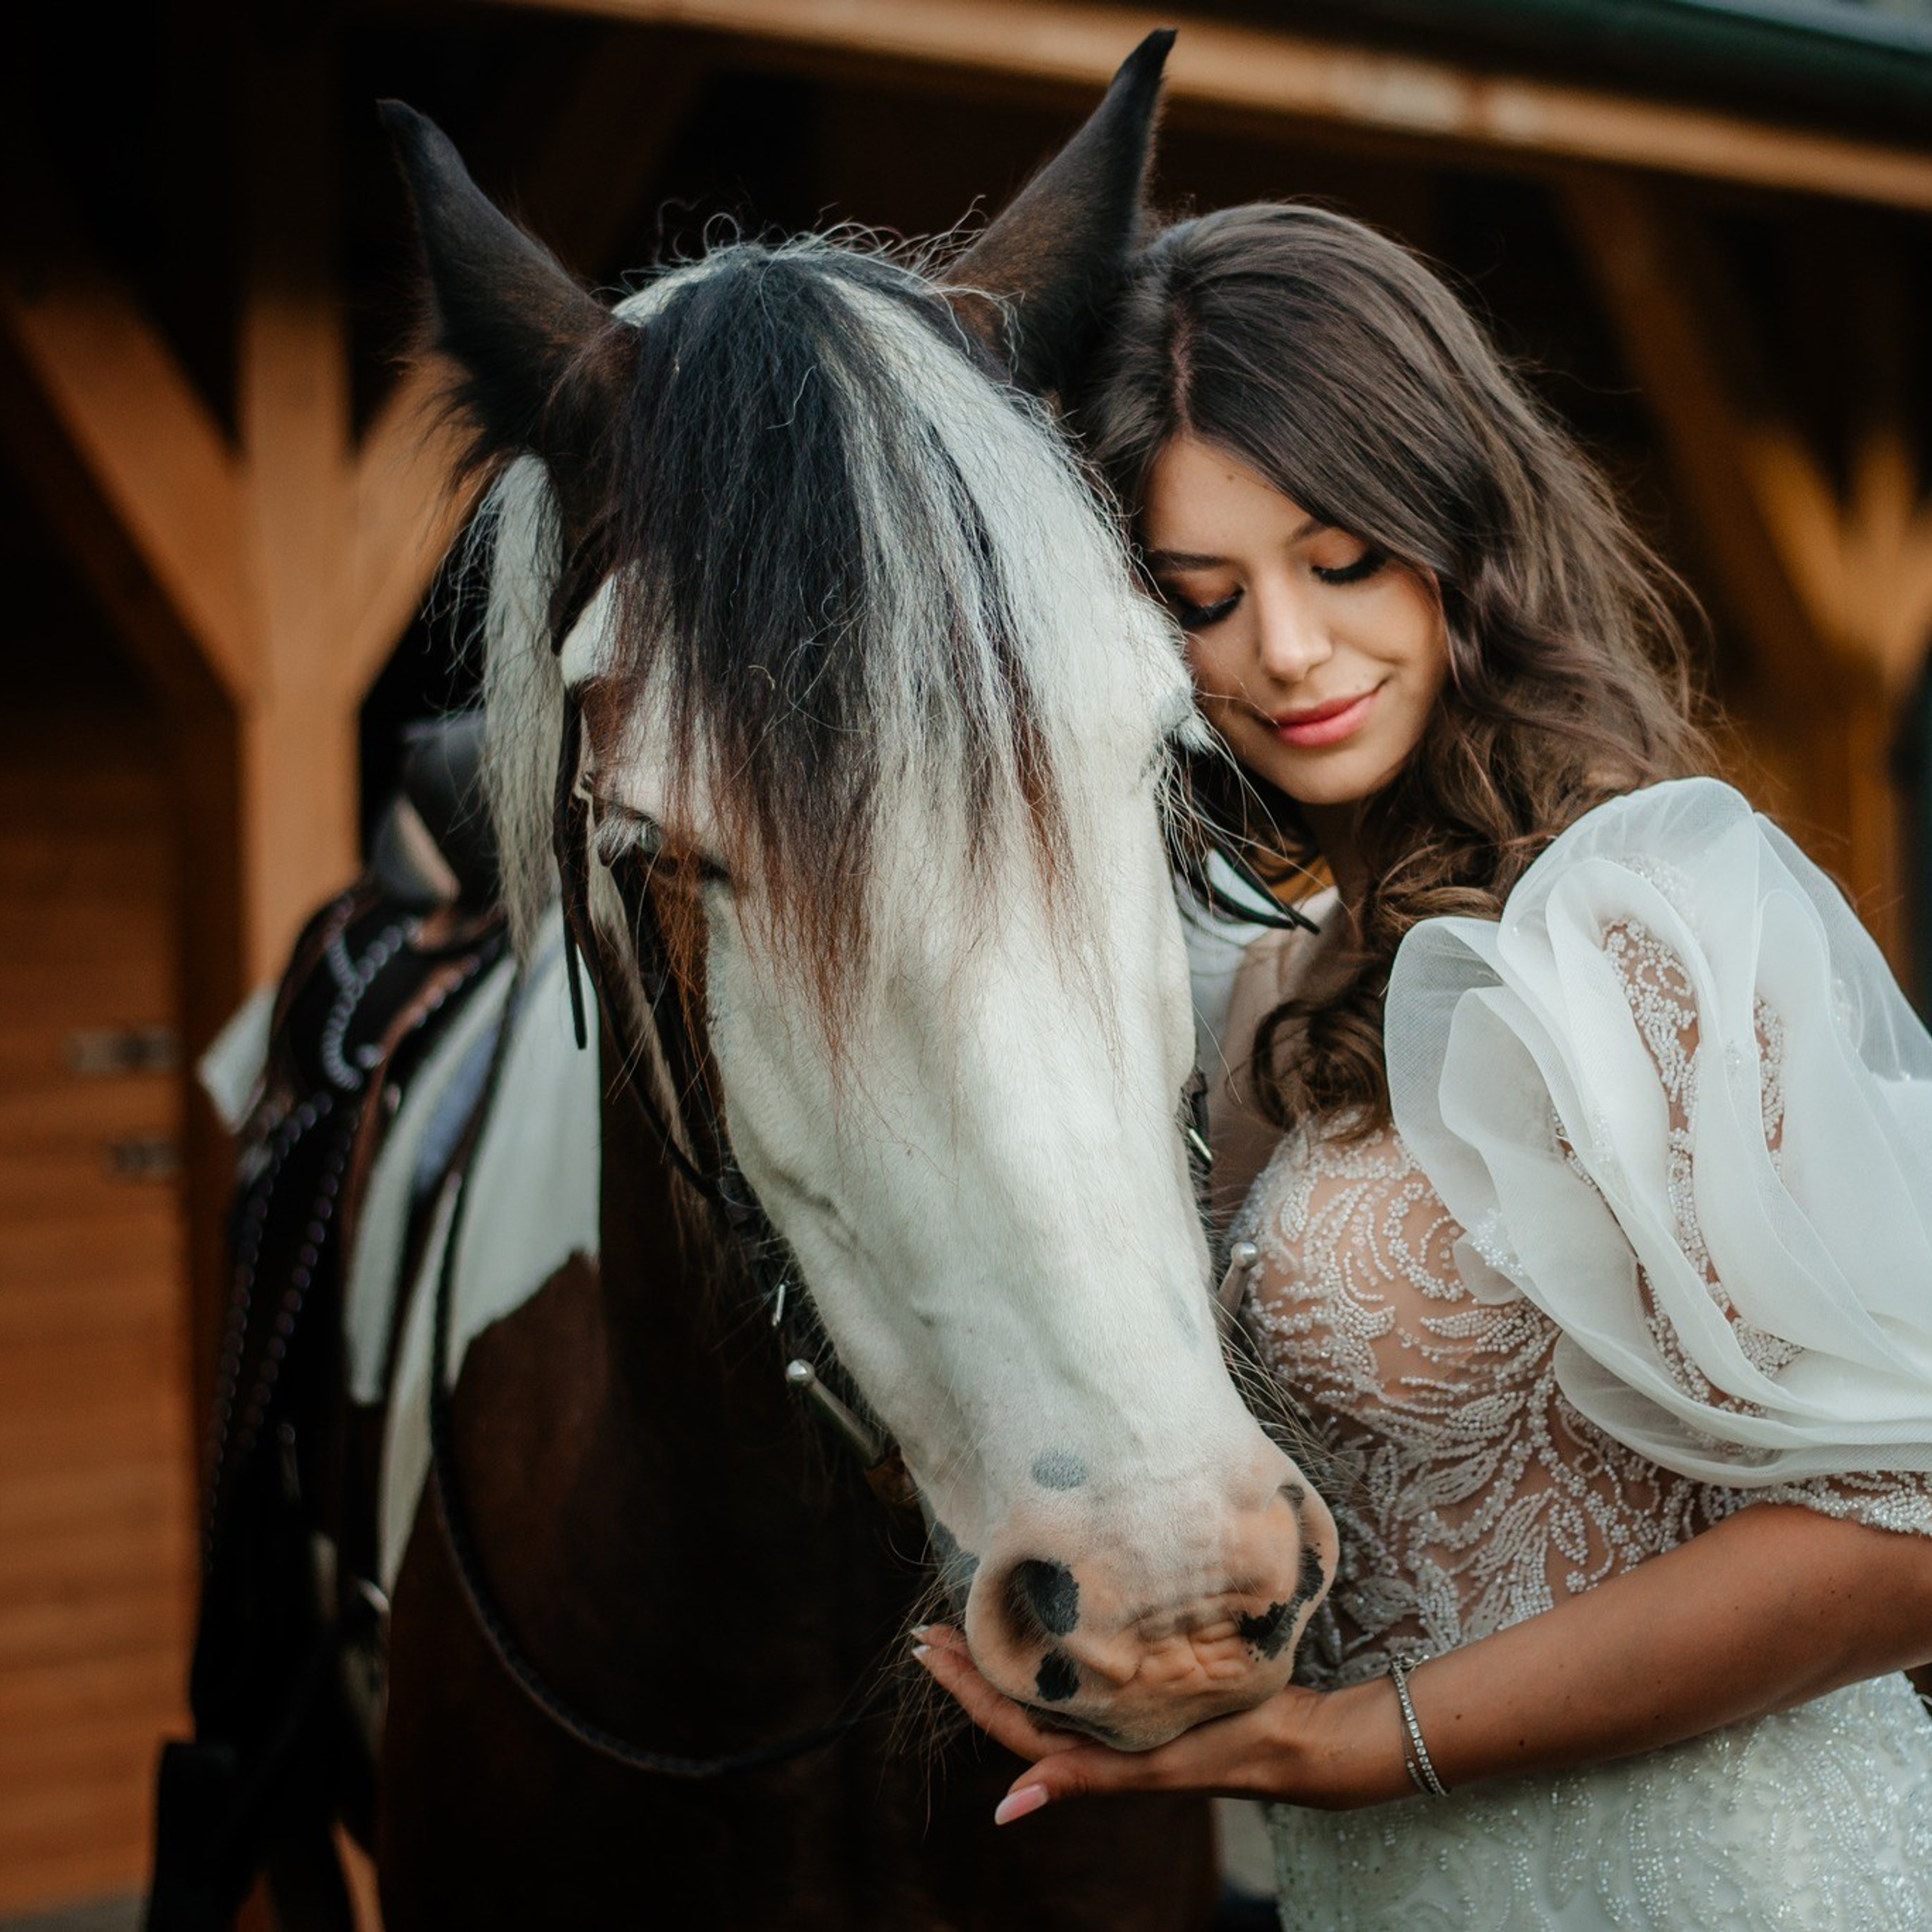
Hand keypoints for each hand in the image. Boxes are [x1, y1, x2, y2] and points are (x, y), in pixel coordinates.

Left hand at [912, 1623, 1395, 1823]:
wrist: (1300, 1733)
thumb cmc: (1229, 1748)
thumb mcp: (1152, 1765)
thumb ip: (1081, 1778)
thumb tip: (1003, 1809)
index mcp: (1092, 1750)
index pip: (1008, 1718)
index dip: (964, 1685)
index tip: (925, 1646)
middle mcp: (1098, 1729)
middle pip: (1016, 1697)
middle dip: (969, 1663)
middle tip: (928, 1624)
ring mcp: (1120, 1710)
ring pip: (1044, 1681)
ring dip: (1003, 1652)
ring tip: (968, 1614)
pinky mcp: (1145, 1686)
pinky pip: (1081, 1667)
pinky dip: (1050, 1644)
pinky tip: (1042, 1619)